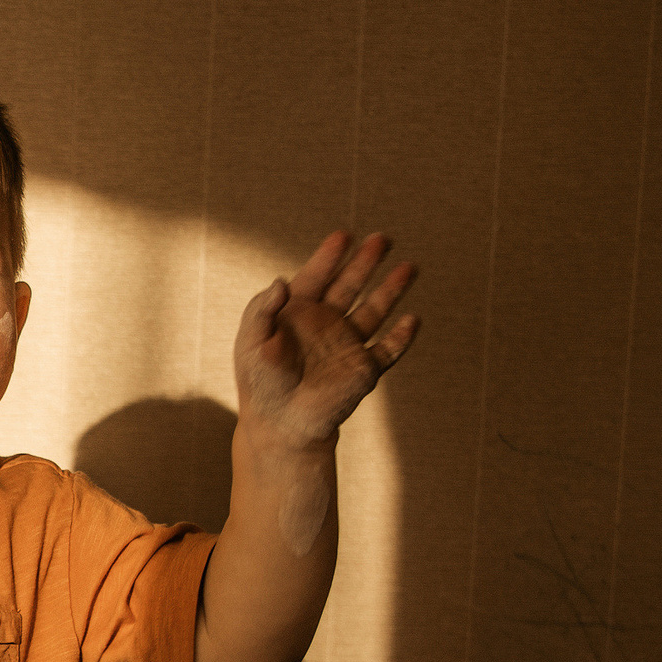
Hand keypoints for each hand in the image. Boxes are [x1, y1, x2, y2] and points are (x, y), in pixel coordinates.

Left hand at [233, 231, 420, 448]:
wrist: (280, 425)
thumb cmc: (260, 384)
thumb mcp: (250, 343)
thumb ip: (261, 311)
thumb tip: (281, 282)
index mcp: (298, 312)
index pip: (317, 276)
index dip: (329, 256)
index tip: (343, 236)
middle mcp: (326, 323)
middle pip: (351, 285)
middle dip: (366, 262)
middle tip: (382, 239)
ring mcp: (348, 344)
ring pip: (375, 310)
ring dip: (392, 289)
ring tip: (409, 267)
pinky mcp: (365, 369)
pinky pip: (388, 349)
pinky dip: (401, 337)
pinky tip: (411, 320)